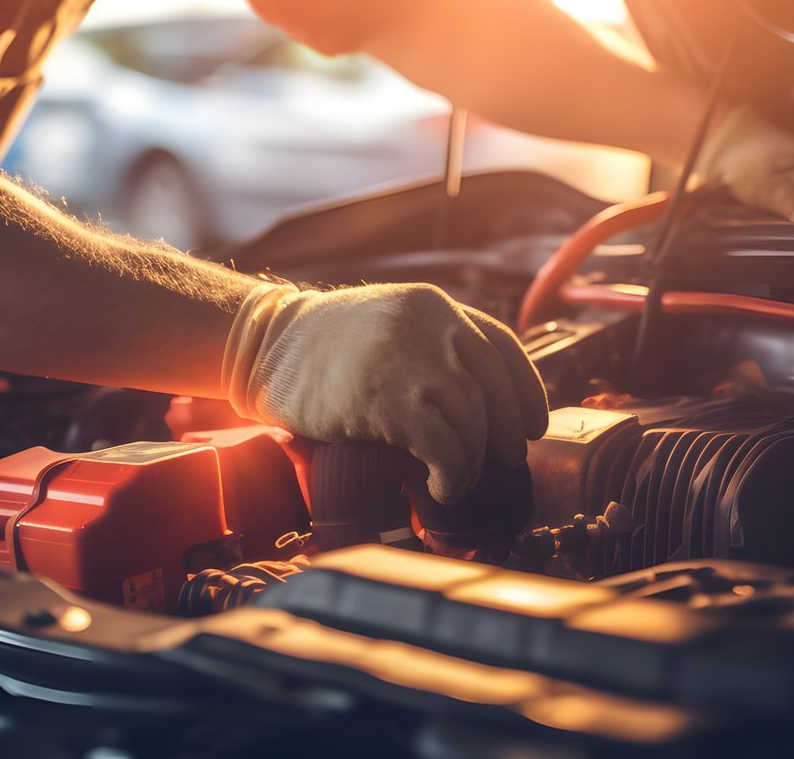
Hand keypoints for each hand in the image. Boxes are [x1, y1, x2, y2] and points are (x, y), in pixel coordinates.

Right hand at [221, 283, 548, 503]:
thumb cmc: (319, 349)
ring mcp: (409, 358)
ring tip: (458, 483)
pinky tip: (439, 488)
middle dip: (504, 437)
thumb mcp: (385, 325)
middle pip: (495, 390)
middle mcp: (430, 324)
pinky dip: (453, 475)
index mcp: (433, 305)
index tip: (532, 427)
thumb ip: (429, 346)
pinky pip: (444, 445)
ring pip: (473, 420)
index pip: (504, 347)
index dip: (527, 392)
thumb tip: (477, 406)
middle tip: (497, 466)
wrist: (261, 347)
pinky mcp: (386, 397)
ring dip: (474, 463)